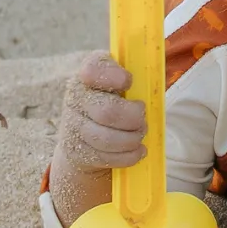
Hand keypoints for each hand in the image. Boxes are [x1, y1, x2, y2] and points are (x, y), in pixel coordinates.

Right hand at [49, 53, 143, 224]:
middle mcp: (75, 97)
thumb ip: (136, 75)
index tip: (129, 82)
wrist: (86, 133)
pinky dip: (128, 156)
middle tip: (143, 117)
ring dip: (132, 138)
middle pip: (108, 111)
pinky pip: (105, 157)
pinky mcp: (75, 151)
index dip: (113, 76)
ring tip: (140, 134)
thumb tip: (155, 80)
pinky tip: (138, 151)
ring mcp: (72, 125)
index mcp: (88, 74)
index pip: (93, 70)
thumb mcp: (121, 82)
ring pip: (107, 138)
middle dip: (134, 118)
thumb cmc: (114, 99)